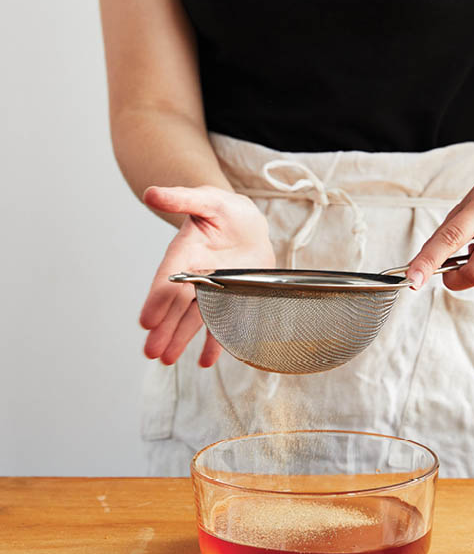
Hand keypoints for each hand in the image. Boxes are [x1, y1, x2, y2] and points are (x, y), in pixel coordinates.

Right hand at [140, 185, 274, 366]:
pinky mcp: (230, 298)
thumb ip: (182, 198)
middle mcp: (195, 275)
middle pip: (177, 305)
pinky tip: (205, 361)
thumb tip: (152, 192)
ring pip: (194, 318)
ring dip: (180, 339)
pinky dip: (215, 342)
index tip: (146, 320)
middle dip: (164, 328)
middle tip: (151, 351)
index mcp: (186, 252)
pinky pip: (222, 322)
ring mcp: (213, 289)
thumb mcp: (207, 200)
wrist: (247, 222)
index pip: (169, 278)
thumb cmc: (224, 210)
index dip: (158, 299)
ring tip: (166, 359)